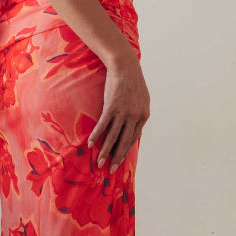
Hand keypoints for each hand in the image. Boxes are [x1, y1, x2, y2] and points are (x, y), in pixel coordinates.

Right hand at [88, 47, 149, 172]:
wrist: (125, 66)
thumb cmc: (133, 82)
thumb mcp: (142, 99)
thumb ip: (138, 113)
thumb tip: (133, 126)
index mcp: (144, 116)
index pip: (134, 138)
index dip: (126, 150)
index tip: (119, 159)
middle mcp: (134, 116)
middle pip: (125, 141)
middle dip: (117, 157)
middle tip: (111, 169)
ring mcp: (123, 112)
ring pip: (113, 137)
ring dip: (105, 152)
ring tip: (99, 163)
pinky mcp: (111, 107)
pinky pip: (103, 126)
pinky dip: (97, 136)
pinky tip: (91, 144)